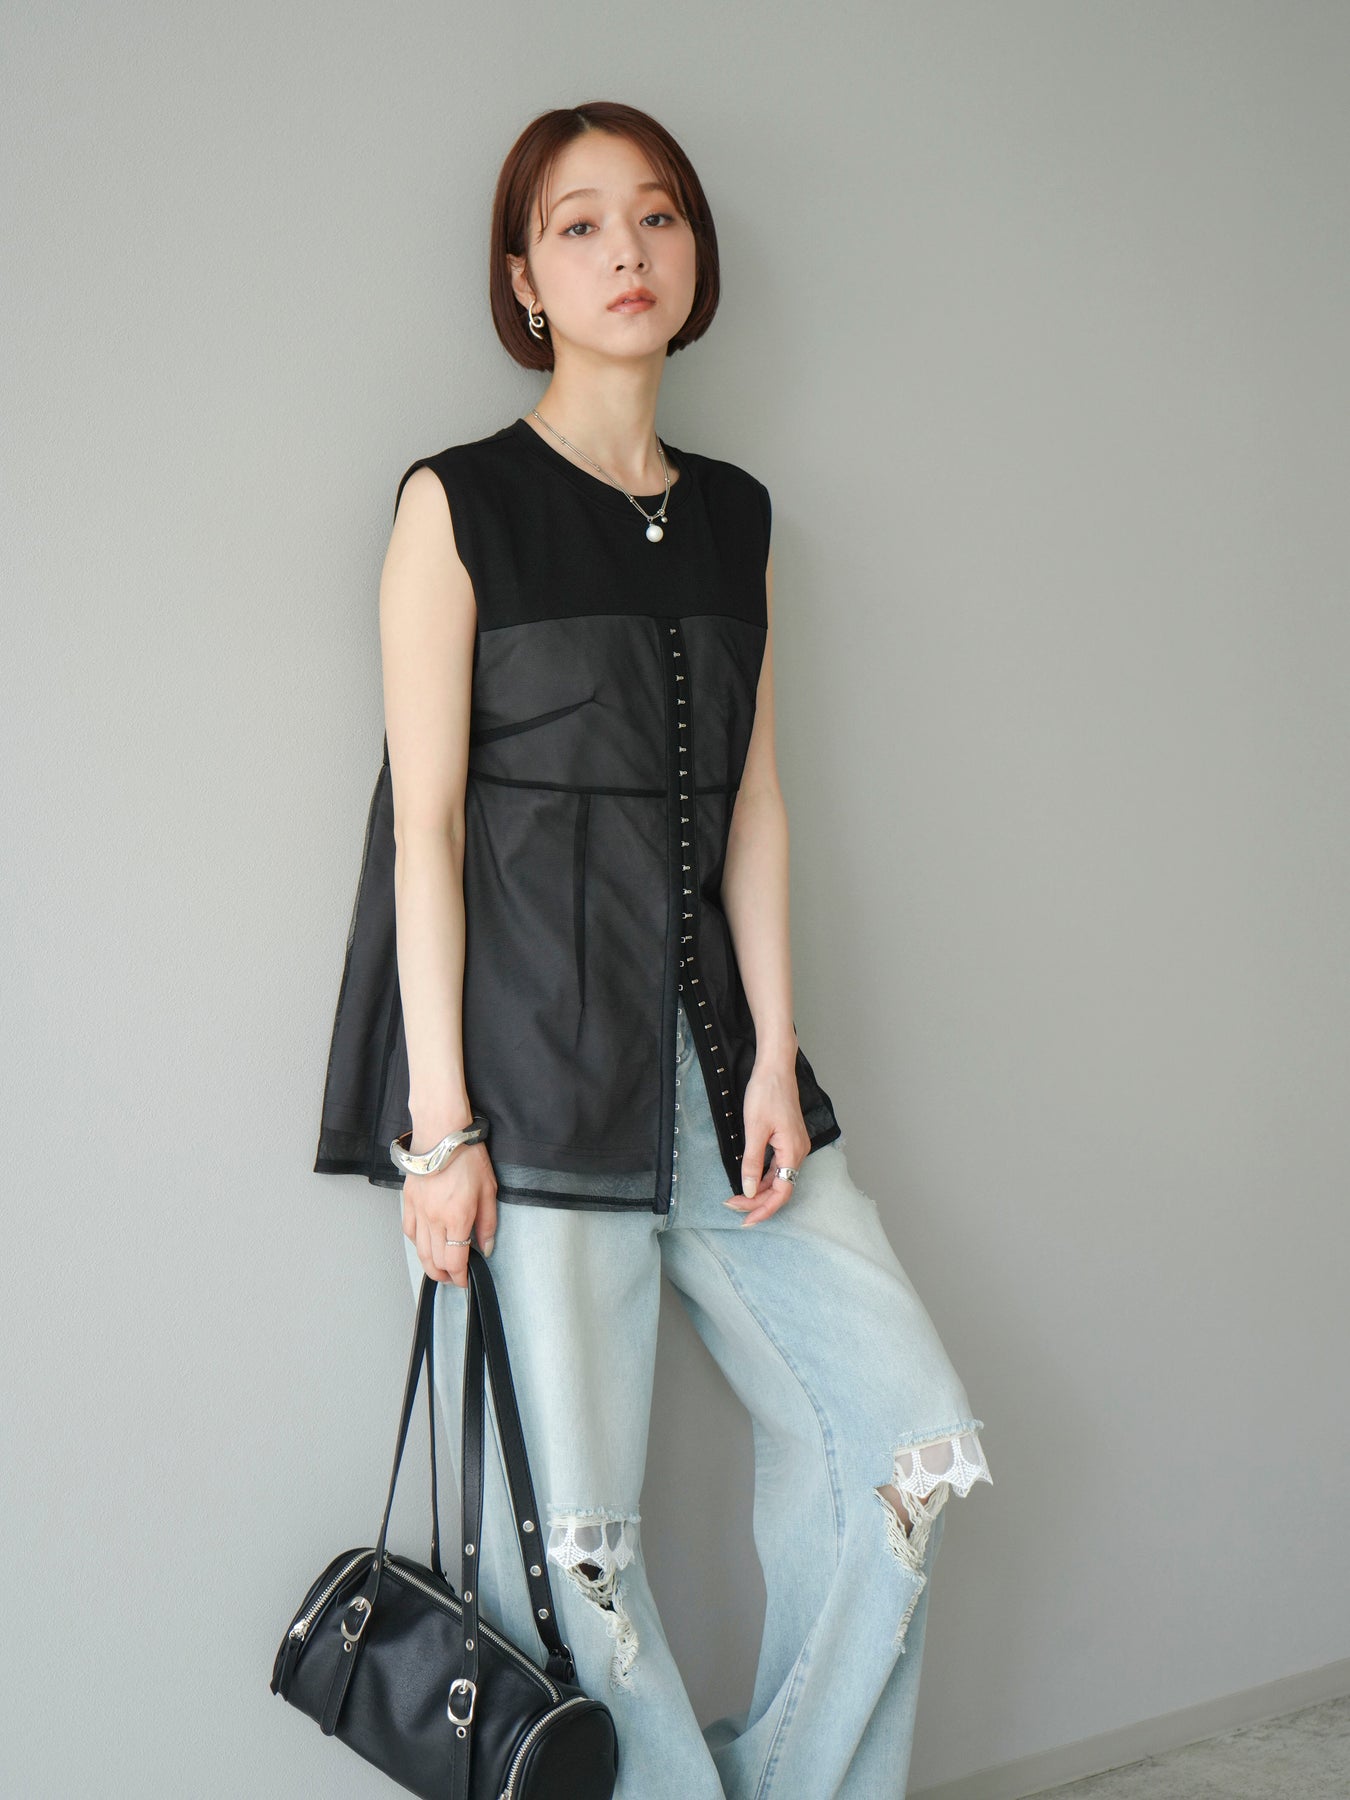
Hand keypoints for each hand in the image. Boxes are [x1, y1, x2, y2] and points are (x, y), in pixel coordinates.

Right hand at [402, 1142, 497, 1285]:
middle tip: (454, 1279)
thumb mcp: (489, 1189)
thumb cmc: (467, 1156)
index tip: (465, 1281)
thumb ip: (487, 1223)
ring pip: (420, 1250)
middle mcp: (435, 1219)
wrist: (441, 1133)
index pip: (455, 1261)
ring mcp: (419, 1211)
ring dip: (429, 1265)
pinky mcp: (409, 1202)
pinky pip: (410, 1232)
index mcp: (457, 1217)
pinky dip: (417, 1244)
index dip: (460, 1277)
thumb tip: (486, 1247)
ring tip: (439, 1269)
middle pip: (435, 1260)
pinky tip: (425, 1245)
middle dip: (445, 1275)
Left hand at [726, 1063, 809, 1227]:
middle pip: (780, 1188)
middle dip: (757, 1202)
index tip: (745, 1219)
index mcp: (793, 1152)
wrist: (775, 1068)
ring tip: (736, 1198)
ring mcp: (794, 1145)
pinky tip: (748, 1179)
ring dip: (758, 1190)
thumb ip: (751, 1162)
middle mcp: (798, 1152)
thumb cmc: (766, 1093)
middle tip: (732, 1207)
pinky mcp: (788, 1139)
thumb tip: (747, 1190)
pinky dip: (762, 1176)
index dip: (763, 1209)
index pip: (781, 1192)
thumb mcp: (754, 1129)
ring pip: (778, 1177)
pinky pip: (777, 1165)